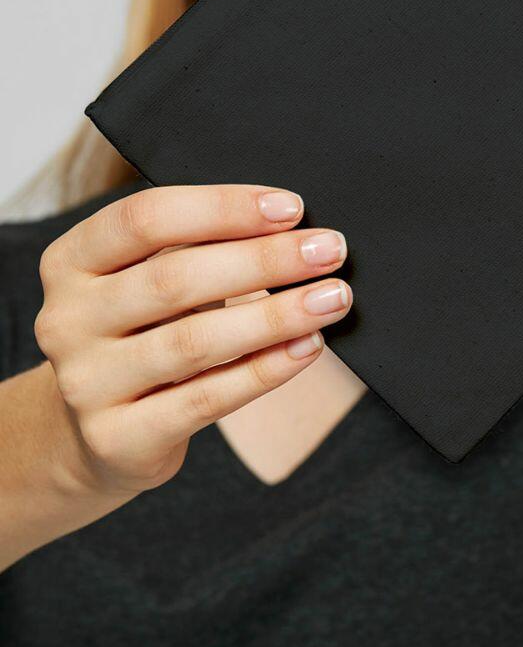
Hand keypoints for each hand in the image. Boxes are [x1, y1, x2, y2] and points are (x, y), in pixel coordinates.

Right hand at [33, 184, 352, 496]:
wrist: (95, 433)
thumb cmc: (145, 331)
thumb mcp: (150, 279)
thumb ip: (201, 247)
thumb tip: (292, 227)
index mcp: (71, 261)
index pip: (144, 218)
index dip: (223, 208)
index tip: (291, 207)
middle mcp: (66, 319)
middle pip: (175, 277)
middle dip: (264, 260)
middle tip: (329, 250)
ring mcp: (86, 384)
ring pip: (195, 341)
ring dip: (276, 315)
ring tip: (332, 298)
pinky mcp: (118, 438)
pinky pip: (205, 399)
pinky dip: (264, 369)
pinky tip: (306, 346)